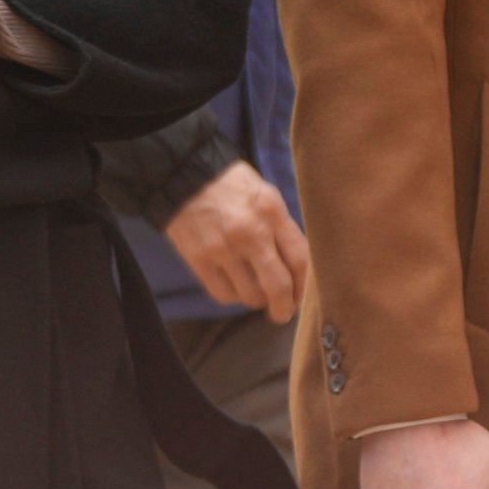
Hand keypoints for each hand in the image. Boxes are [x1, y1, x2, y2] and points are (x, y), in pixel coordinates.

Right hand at [161, 160, 309, 319]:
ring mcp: (223, 248)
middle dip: (284, 307)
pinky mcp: (199, 260)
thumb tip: (298, 268)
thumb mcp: (265, 194)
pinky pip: (224, 295)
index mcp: (271, 211)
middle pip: (278, 285)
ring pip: (251, 295)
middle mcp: (250, 232)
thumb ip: (282, 227)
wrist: (184, 176)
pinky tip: (235, 287)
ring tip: (256, 292)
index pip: (300, 259)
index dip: (304, 286)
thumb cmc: (231, 185)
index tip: (302, 297)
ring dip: (257, 300)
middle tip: (283, 313)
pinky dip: (234, 296)